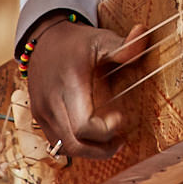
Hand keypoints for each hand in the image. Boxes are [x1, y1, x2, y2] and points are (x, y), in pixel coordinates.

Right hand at [27, 14, 144, 158]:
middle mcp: (52, 102)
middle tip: (120, 140)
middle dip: (100, 149)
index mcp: (70, 84)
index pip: (83, 126)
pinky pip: (57, 142)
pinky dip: (76, 145)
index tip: (121, 118)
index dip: (105, 131)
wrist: (45, 40)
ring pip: (64, 147)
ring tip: (110, 140)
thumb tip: (143, 33)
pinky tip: (92, 136)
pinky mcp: (39, 117)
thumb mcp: (102, 39)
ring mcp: (42, 112)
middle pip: (74, 144)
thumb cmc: (78, 42)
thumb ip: (124, 45)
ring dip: (88, 150)